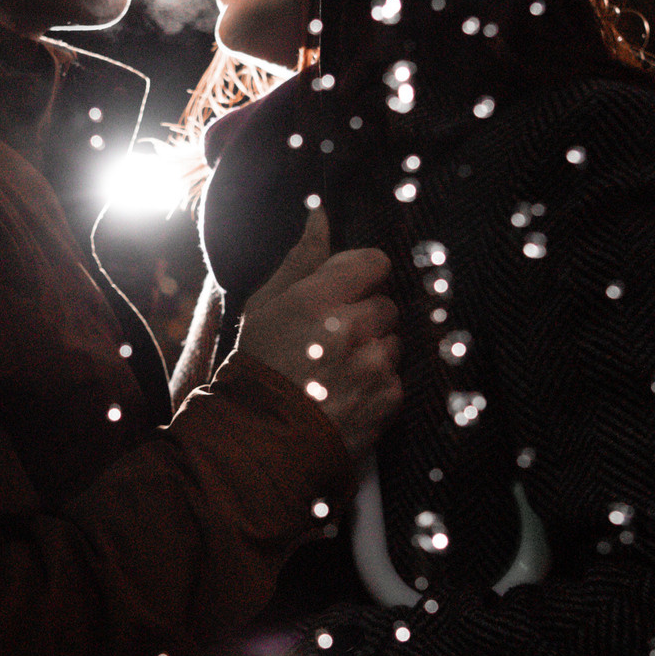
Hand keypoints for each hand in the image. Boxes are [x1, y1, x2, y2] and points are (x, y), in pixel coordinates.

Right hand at [232, 210, 401, 460]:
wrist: (261, 439)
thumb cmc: (258, 366)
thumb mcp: (265, 306)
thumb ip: (301, 260)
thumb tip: (321, 216)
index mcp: (318, 299)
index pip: (375, 263)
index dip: (363, 276)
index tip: (348, 291)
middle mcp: (352, 328)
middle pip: (385, 306)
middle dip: (365, 319)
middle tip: (331, 341)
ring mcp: (373, 367)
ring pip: (392, 343)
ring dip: (373, 352)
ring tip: (336, 371)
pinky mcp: (387, 400)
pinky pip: (396, 379)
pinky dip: (377, 386)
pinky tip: (346, 395)